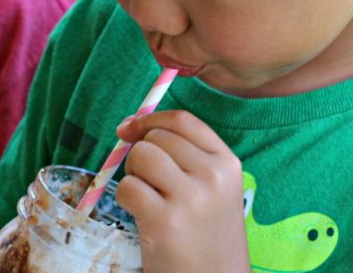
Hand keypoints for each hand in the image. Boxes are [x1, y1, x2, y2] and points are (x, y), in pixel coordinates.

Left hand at [115, 110, 249, 271]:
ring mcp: (190, 198)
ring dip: (133, 174)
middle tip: (151, 184)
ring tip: (147, 198)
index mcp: (227, 163)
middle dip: (142, 154)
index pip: (182, 120)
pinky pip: (128, 187)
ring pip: (140, 156)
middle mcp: (212, 176)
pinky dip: (125, 199)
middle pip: (156, 137)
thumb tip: (128, 126)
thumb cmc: (206, 233)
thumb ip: (182, 155)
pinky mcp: (165, 220)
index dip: (149, 119)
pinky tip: (142, 216)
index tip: (130, 129)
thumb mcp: (213, 188)